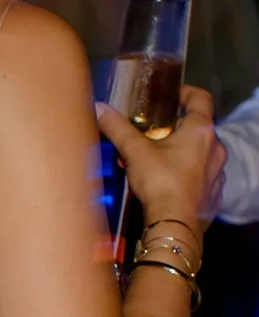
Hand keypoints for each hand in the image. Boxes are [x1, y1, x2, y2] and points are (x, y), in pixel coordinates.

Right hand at [98, 85, 221, 230]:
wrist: (176, 224)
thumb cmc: (161, 182)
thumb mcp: (134, 151)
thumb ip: (117, 128)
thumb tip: (99, 107)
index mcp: (201, 131)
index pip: (200, 98)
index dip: (185, 92)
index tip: (168, 97)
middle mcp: (216, 148)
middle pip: (197, 128)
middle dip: (174, 129)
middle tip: (151, 133)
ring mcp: (218, 172)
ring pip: (199, 153)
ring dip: (180, 153)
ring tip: (154, 161)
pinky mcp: (214, 193)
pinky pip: (201, 176)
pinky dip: (185, 174)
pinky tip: (166, 183)